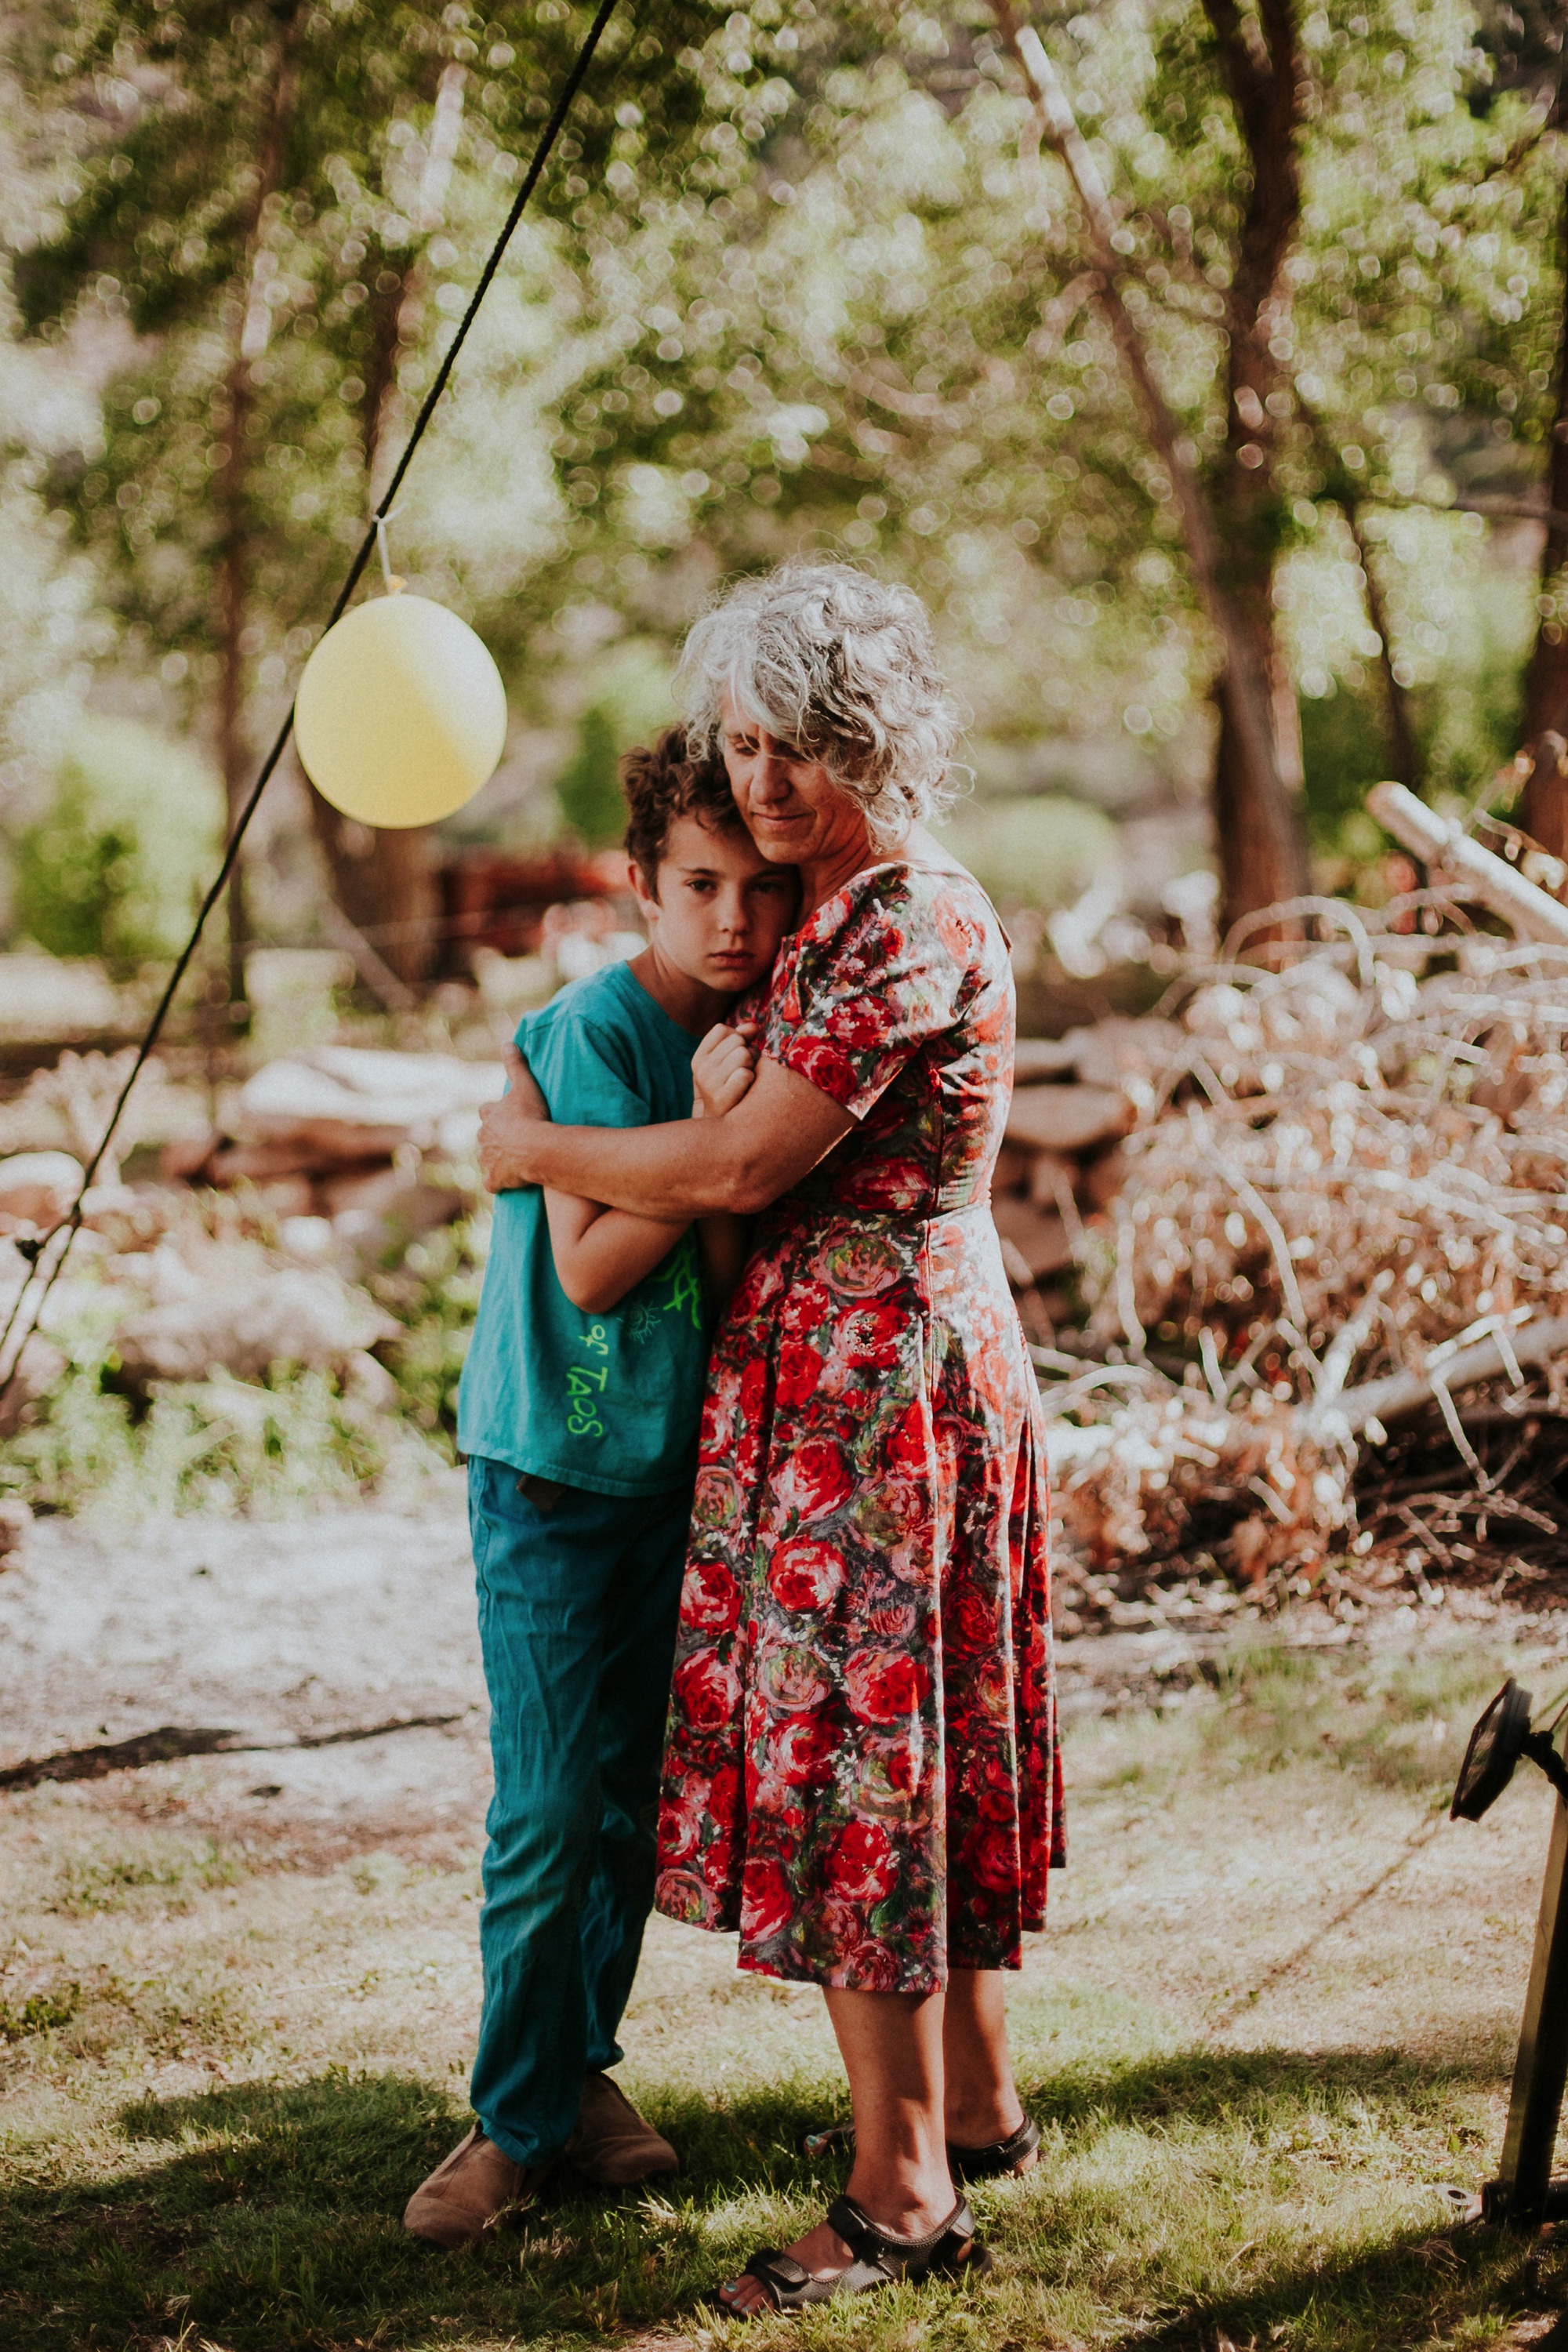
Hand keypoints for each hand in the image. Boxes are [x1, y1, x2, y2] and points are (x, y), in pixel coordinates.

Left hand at [477, 1043, 549, 1192]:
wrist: (536, 1147)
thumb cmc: (531, 1114)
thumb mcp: (525, 1084)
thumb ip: (516, 1065)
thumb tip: (507, 1043)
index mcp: (490, 1116)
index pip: (486, 1111)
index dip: (494, 1112)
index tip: (503, 1114)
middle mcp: (484, 1138)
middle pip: (483, 1136)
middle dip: (492, 1137)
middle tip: (508, 1138)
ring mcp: (489, 1160)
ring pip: (485, 1159)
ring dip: (493, 1159)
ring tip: (507, 1160)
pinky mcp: (496, 1179)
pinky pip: (491, 1184)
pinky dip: (495, 1184)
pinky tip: (501, 1184)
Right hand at [692, 1021, 758, 1120]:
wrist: (722, 1135)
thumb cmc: (730, 1094)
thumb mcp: (727, 1066)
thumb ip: (740, 1040)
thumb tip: (753, 1026)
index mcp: (699, 1059)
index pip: (722, 1030)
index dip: (736, 1038)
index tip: (737, 1055)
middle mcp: (701, 1070)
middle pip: (736, 1041)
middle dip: (746, 1053)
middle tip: (743, 1072)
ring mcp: (709, 1084)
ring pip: (743, 1055)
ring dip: (751, 1067)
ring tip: (746, 1083)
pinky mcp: (722, 1099)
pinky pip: (745, 1074)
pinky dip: (751, 1081)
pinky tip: (747, 1093)